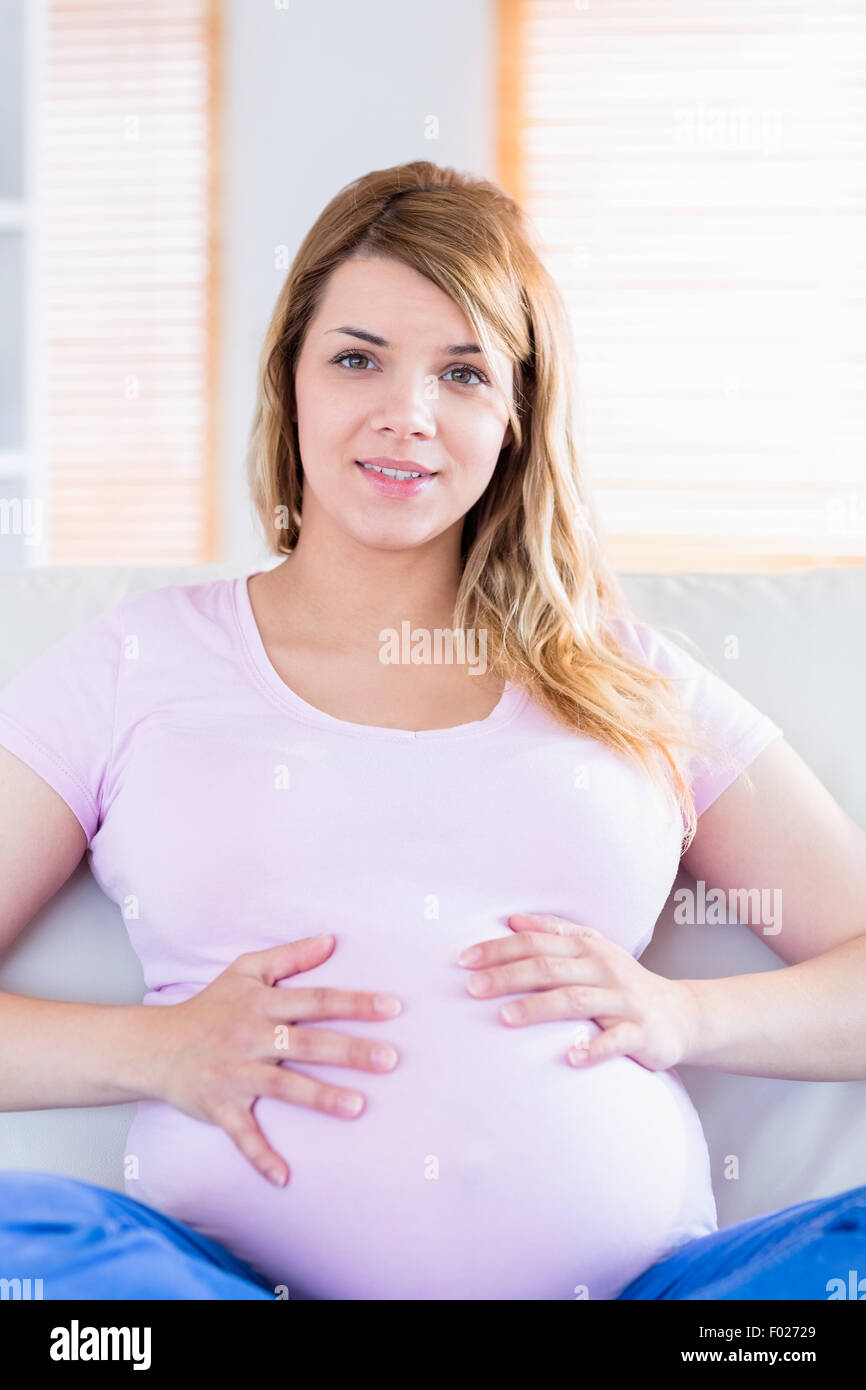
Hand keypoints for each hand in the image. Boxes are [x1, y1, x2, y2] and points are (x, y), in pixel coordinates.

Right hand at [148, 934, 401, 1187]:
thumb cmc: (209, 1006)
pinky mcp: (219, 1107)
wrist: (155, 1046)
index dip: (354, 1003)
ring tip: (357, 1107)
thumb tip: (331, 940)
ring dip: (320, 1097)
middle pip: (307, 1043)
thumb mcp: (245, 971)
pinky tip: (284, 1178)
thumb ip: (290, 956)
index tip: (391, 1007)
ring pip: (283, 1086)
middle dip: (350, 1051)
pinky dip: (260, 1157)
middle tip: (390, 1059)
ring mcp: (236, 1074)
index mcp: (262, 1004)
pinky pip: (242, 1134)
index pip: (316, 1000)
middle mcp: (251, 1038)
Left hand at [457, 912, 697, 1071]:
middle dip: (508, 976)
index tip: (464, 960)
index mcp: (587, 948)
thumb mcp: (593, 948)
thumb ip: (555, 931)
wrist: (681, 1014)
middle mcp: (603, 969)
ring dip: (539, 1008)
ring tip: (505, 1018)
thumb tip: (513, 920)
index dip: (499, 949)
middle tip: (472, 988)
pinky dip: (594, 1048)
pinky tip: (571, 1058)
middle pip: (550, 968)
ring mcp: (624, 1001)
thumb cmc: (623, 981)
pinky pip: (616, 1040)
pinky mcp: (641, 1032)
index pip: (537, 943)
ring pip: (576, 1000)